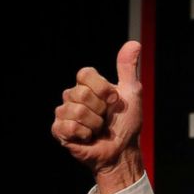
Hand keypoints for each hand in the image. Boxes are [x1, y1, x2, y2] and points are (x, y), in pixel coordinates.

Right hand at [52, 41, 143, 193]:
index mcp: (87, 86)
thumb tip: (134, 43)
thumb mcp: (132, 93)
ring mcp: (64, 113)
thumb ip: (128, 68)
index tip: (115, 99)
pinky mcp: (59, 131)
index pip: (85, 73)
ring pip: (76, 110)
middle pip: (81, 93)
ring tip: (98, 129)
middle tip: (106, 118)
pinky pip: (68, 126)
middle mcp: (72, 97)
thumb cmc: (127, 123)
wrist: (122, 150)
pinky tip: (88, 137)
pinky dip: (84, 134)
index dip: (102, 87)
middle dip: (101, 109)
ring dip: (95, 123)